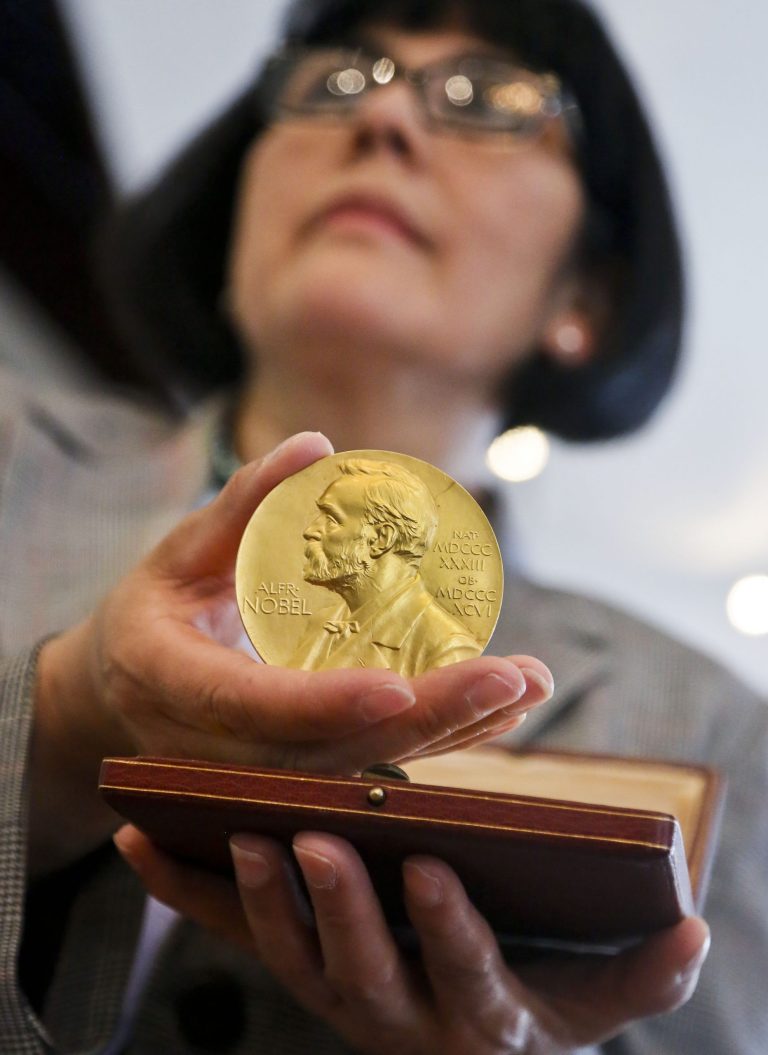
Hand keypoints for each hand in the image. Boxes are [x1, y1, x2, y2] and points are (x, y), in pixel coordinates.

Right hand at [30, 433, 551, 873]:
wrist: (128, 693)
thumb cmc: (154, 611)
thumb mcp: (179, 553)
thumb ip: (243, 504)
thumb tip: (315, 445)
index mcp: (176, 689)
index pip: (256, 708)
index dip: (326, 702)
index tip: (399, 685)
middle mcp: (223, 751)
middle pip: (334, 752)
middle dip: (428, 719)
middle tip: (512, 677)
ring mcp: (266, 772)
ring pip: (367, 767)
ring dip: (456, 731)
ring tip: (531, 686)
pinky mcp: (304, 770)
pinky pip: (377, 762)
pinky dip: (443, 738)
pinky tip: (503, 711)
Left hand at [115, 826, 709, 1054]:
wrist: (459, 1050)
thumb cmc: (530, 1007)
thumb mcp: (589, 1003)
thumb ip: (638, 976)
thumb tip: (691, 932)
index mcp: (471, 1008)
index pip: (462, 970)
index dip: (450, 925)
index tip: (435, 865)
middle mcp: (392, 1010)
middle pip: (359, 966)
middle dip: (338, 905)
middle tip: (314, 836)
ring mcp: (332, 989)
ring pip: (287, 953)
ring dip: (259, 896)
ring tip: (238, 830)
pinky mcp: (290, 963)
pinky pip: (228, 933)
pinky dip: (182, 890)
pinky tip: (137, 841)